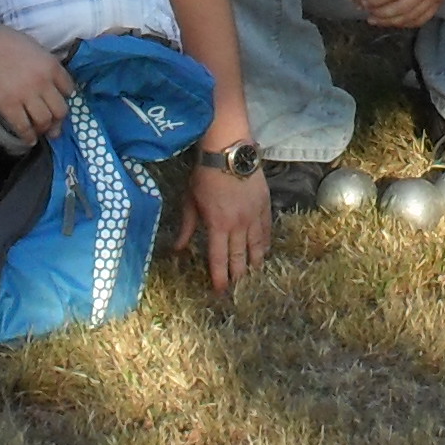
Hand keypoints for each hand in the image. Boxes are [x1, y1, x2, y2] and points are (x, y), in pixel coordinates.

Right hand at [0, 22, 76, 142]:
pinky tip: (30, 140)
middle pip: (60, 109)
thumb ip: (46, 64)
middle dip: (59, 119)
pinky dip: (28, 136)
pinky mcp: (8, 105)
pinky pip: (22, 126)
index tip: (61, 101)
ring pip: (44, 121)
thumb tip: (50, 78)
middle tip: (55, 124)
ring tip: (42, 132)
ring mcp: (26, 96)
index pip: (69, 88)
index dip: (66, 97)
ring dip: (45, 129)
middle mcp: (43, 83)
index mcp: (52, 66)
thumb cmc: (7, 41)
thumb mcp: (36, 48)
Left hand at [179, 158, 271, 300]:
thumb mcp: (190, 202)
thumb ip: (187, 228)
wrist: (229, 152)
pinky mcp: (265, 205)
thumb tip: (177, 250)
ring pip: (257, 246)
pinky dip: (265, 243)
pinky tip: (264, 252)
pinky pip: (267, 230)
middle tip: (239, 290)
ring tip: (255, 276)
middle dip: (239, 276)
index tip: (220, 291)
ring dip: (255, 263)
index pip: (219, 259)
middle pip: (240, 257)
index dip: (220, 277)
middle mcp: (237, 225)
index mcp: (217, 225)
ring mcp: (254, 215)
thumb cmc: (205, 176)